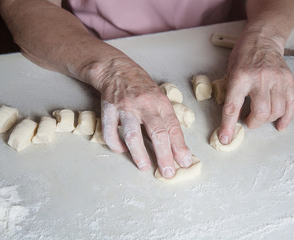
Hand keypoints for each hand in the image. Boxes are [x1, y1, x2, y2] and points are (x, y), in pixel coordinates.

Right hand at [98, 56, 191, 177]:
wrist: (116, 69)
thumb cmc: (141, 87)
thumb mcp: (159, 99)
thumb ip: (166, 119)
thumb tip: (176, 146)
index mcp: (161, 103)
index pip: (173, 127)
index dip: (180, 146)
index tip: (185, 161)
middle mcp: (145, 105)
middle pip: (157, 133)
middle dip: (164, 155)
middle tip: (168, 172)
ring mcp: (126, 107)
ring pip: (133, 135)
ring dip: (139, 154)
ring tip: (145, 167)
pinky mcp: (109, 108)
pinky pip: (110, 131)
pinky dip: (116, 144)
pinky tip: (122, 150)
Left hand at [218, 28, 293, 143]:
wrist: (263, 39)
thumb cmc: (243, 56)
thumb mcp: (229, 72)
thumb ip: (230, 93)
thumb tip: (229, 118)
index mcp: (240, 77)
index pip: (233, 106)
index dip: (228, 125)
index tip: (225, 138)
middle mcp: (260, 78)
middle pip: (261, 112)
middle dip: (253, 123)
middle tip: (248, 120)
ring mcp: (277, 79)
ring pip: (277, 111)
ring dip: (267, 120)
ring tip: (260, 116)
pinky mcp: (289, 80)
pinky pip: (291, 105)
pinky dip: (285, 118)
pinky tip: (279, 124)